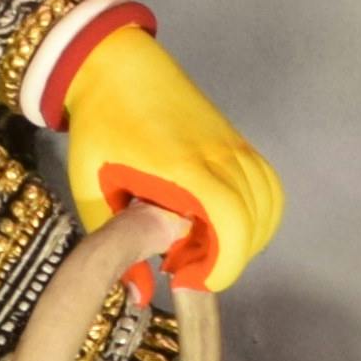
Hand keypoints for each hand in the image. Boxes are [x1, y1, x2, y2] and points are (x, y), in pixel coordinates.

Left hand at [55, 25, 280, 295]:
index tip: (191, 278)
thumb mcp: (93, 189)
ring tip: (202, 246)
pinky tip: (226, 226)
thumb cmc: (100, 126)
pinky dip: (259, 213)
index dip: (223, 263)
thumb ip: (117, 241)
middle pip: (253, 220)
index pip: (230, 223)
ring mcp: (233, 145)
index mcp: (182, 167)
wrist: (114, 66)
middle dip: (227, 257)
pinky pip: (267, 184)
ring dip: (245, 237)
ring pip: (266, 204)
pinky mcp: (237, 141)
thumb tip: (140, 294)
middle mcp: (219, 155)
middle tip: (185, 265)